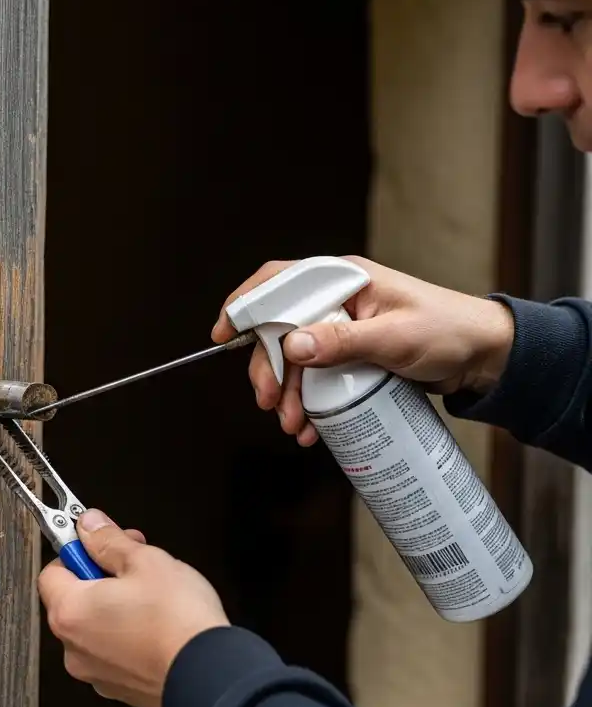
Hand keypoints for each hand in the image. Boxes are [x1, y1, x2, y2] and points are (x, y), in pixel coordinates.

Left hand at [38, 510, 228, 706]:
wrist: (210, 678)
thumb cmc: (177, 622)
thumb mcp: (146, 562)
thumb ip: (110, 541)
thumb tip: (91, 527)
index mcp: (70, 612)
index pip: (52, 572)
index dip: (78, 552)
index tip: (101, 542)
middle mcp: (74, 648)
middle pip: (74, 601)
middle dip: (102, 577)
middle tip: (135, 564)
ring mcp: (96, 672)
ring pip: (96, 628)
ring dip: (117, 608)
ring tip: (154, 598)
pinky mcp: (121, 688)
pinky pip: (115, 652)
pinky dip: (130, 637)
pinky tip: (159, 627)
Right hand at [211, 256, 515, 446]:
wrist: (483, 356)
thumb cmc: (449, 332)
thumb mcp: (394, 338)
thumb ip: (342, 341)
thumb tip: (292, 345)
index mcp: (343, 281)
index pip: (279, 282)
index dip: (245, 304)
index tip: (223, 333)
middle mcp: (336, 301)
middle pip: (279, 330)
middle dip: (268, 368)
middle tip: (269, 401)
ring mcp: (340, 329)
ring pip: (294, 358)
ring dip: (287, 392)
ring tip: (292, 424)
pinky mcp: (348, 354)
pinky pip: (314, 376)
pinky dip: (306, 401)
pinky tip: (309, 425)